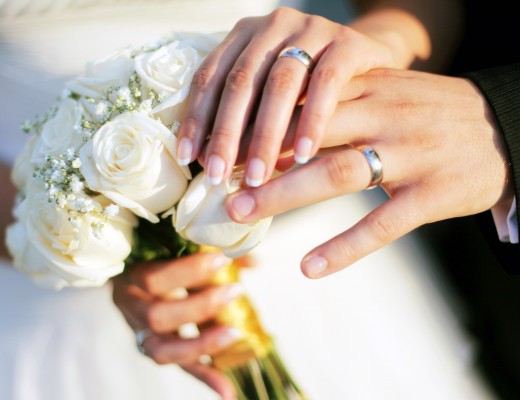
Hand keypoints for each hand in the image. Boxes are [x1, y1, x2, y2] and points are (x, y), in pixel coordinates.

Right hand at [112, 251, 244, 399]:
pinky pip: (179, 366)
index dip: (188, 271)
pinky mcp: (157, 351)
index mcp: (130, 277)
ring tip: (235, 333)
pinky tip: (228, 390)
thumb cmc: (158, 258)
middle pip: (157, 316)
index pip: (152, 278)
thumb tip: (253, 261)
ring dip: (203, 343)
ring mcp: (141, 334)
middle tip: (235, 290)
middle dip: (200, 306)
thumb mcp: (174, 249)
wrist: (133, 278)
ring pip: (163, 349)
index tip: (223, 259)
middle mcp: (131, 309)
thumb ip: (210, 252)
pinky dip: (205, 376)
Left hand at [177, 7, 429, 186]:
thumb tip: (213, 167)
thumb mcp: (274, 99)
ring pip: (280, 83)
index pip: (211, 77)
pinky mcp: (349, 42)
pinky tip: (304, 157)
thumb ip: (247, 120)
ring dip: (266, 134)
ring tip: (255, 176)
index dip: (197, 118)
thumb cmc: (311, 90)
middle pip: (241, 81)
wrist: (370, 63)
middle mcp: (275, 26)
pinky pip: (327, 82)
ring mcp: (312, 30)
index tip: (188, 159)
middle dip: (226, 132)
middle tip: (217, 175)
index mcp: (247, 36)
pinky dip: (312, 121)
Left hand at [225, 68, 512, 277]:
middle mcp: (387, 116)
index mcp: (372, 88)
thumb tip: (280, 120)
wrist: (503, 126)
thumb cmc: (429, 113)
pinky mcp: (434, 195)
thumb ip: (340, 103)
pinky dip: (343, 247)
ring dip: (286, 196)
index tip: (222, 146)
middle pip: (312, 136)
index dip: (259, 124)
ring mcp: (412, 156)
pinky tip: (309, 266)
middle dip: (260, 159)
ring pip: (339, 173)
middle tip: (217, 182)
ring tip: (243, 212)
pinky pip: (382, 224)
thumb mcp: (387, 93)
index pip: (305, 101)